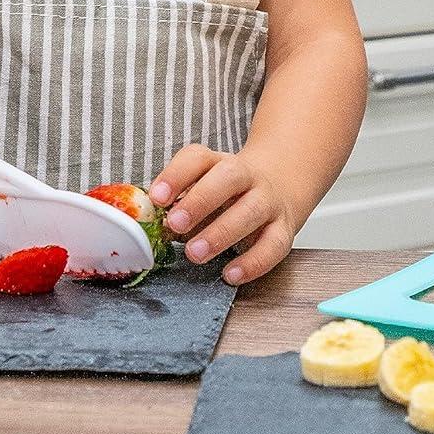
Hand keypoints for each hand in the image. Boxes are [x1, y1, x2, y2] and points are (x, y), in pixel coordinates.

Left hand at [148, 146, 297, 285]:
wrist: (282, 183)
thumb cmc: (231, 192)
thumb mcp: (204, 186)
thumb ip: (178, 202)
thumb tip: (149, 226)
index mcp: (220, 163)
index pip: (198, 159)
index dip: (176, 175)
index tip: (156, 198)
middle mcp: (248, 177)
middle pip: (229, 177)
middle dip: (201, 200)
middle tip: (175, 223)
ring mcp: (269, 201)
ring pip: (252, 210)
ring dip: (222, 233)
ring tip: (195, 253)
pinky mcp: (285, 228)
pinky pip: (274, 244)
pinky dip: (254, 262)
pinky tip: (230, 274)